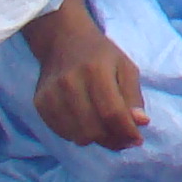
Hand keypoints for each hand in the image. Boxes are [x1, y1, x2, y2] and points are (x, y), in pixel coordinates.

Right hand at [24, 0, 148, 151]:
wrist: (63, 40)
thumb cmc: (100, 55)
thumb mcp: (125, 67)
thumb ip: (134, 96)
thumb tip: (141, 123)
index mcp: (95, 70)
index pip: (112, 113)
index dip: (127, 132)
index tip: (137, 139)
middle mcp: (70, 82)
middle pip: (94, 129)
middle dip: (113, 140)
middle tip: (123, 138)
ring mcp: (51, 94)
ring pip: (78, 136)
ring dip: (97, 140)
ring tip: (106, 131)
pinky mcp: (40, 103)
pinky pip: (62, 133)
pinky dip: (78, 135)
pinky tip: (87, 124)